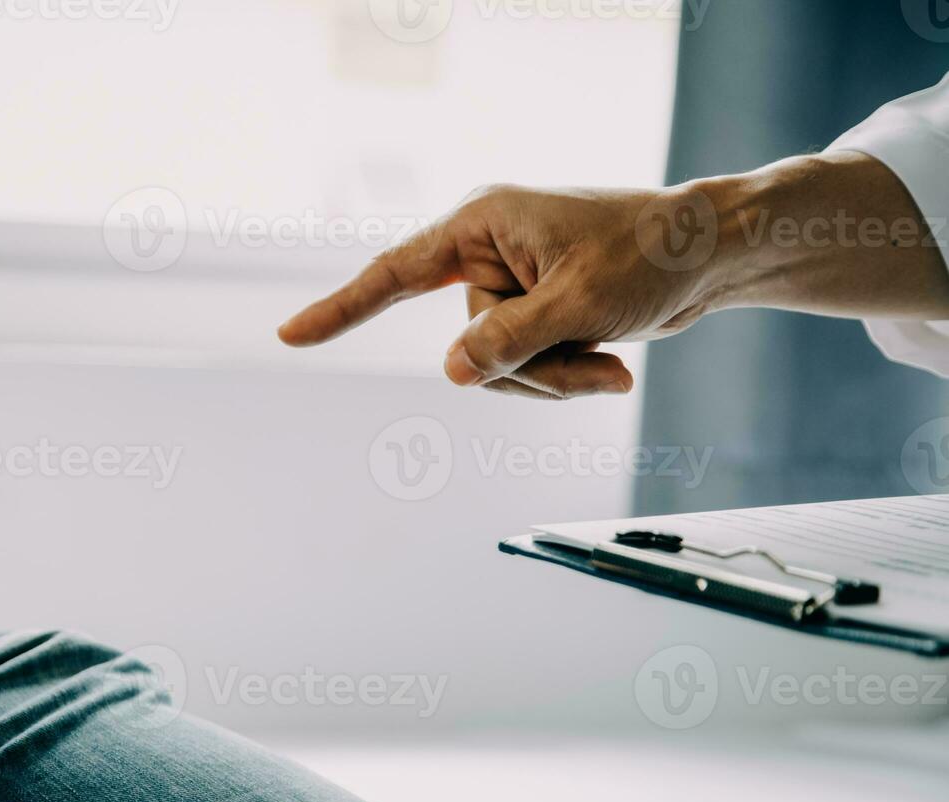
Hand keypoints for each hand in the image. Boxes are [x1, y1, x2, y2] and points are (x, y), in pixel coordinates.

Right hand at [277, 183, 725, 398]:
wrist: (714, 255)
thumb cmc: (652, 254)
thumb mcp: (577, 302)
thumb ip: (506, 342)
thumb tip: (452, 373)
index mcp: (483, 223)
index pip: (394, 272)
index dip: (340, 308)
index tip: (289, 335)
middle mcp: (487, 251)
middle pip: (467, 341)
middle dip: (527, 366)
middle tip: (590, 356)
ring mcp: (511, 283)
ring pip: (497, 365)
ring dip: (553, 378)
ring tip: (608, 364)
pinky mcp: (535, 310)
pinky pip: (524, 366)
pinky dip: (565, 377)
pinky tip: (612, 366)